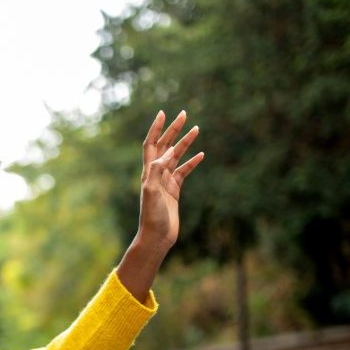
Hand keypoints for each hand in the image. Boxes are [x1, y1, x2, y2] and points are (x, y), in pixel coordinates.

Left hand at [139, 110, 203, 252]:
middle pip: (165, 146)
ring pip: (176, 157)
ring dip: (185, 143)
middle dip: (173, 130)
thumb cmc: (152, 216)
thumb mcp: (152, 191)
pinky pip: (184, 172)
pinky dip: (192, 163)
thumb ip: (156, 171)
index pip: (151, 144)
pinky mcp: (174, 191)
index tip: (163, 113)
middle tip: (184, 114)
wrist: (157, 236)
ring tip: (197, 129)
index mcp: (148, 171)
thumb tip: (167, 153)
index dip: (156, 128)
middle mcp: (155, 174)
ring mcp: (165, 182)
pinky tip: (201, 154)